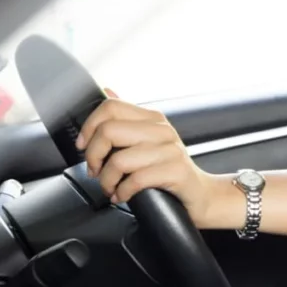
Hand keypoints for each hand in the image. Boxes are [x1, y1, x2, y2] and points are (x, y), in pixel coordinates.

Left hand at [75, 93, 219, 227]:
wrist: (201, 194)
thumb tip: (108, 91)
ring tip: (111, 188)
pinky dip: (122, 192)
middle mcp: (162, 130)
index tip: (84, 146)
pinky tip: (123, 196)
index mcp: (153, 118)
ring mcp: (171, 150)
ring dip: (107, 180)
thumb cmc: (170, 170)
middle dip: (93, 156)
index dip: (89, 127)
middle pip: (109, 131)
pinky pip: (136, 180)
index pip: (111, 107)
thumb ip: (128, 118)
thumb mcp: (150, 140)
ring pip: (119, 159)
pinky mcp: (176, 171)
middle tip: (95, 172)